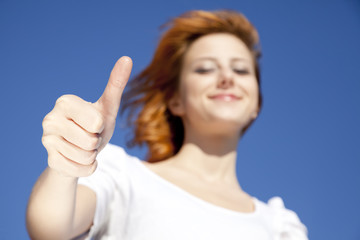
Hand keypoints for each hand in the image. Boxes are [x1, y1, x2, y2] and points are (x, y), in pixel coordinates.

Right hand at [42, 56, 132, 176]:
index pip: (96, 121)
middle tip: (89, 137)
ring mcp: (46, 141)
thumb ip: (116, 84)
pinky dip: (87, 168)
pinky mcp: (50, 160)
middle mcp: (50, 119)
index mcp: (65, 102)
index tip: (94, 123)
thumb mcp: (108, 106)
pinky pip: (80, 169)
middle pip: (90, 140)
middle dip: (97, 142)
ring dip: (92, 155)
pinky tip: (79, 160)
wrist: (81, 151)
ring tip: (84, 147)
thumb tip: (127, 58)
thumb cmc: (95, 125)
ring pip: (85, 156)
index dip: (101, 126)